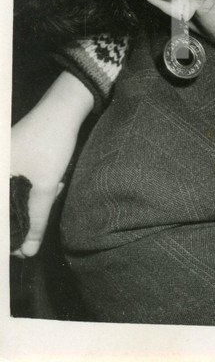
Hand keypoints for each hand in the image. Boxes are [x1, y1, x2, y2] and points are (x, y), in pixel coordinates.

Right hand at [10, 72, 93, 256]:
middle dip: (25, 213)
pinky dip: (36, 187)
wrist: (62, 110)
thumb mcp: (45, 186)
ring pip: (15, 197)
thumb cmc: (50, 143)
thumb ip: (36, 220)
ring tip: (54, 183)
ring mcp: (3, 164)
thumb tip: (28, 250)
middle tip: (47, 202)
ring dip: (34, 199)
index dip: (7, 233)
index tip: (18, 249)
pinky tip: (53, 178)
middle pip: (6, 207)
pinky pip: (19, 184)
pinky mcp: (12, 159)